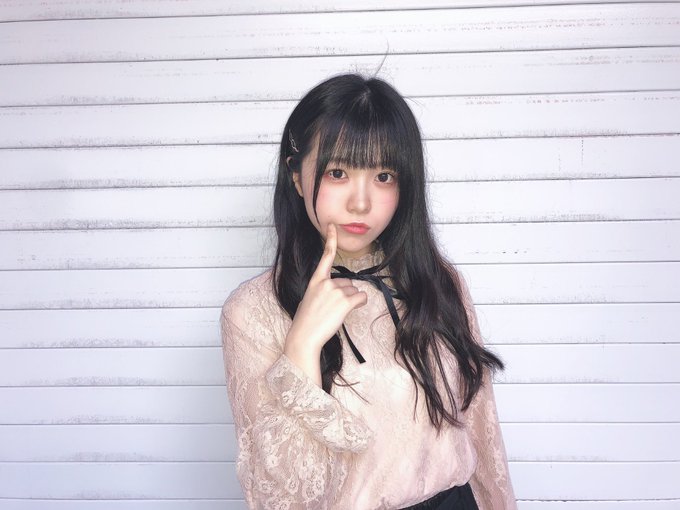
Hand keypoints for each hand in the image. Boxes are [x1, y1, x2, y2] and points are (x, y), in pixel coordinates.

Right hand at [284, 223, 367, 355]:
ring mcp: (336, 291)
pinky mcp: (345, 301)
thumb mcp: (310, 299)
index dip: (331, 239)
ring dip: (351, 301)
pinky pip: (361, 297)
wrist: (304, 336)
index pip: (325, 255)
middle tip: (332, 309)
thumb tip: (343, 292)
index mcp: (316, 280)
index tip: (333, 225)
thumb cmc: (306, 321)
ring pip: (354, 291)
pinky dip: (359, 304)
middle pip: (348, 283)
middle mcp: (326, 282)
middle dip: (345, 295)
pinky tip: (348, 312)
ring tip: (335, 313)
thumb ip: (324, 290)